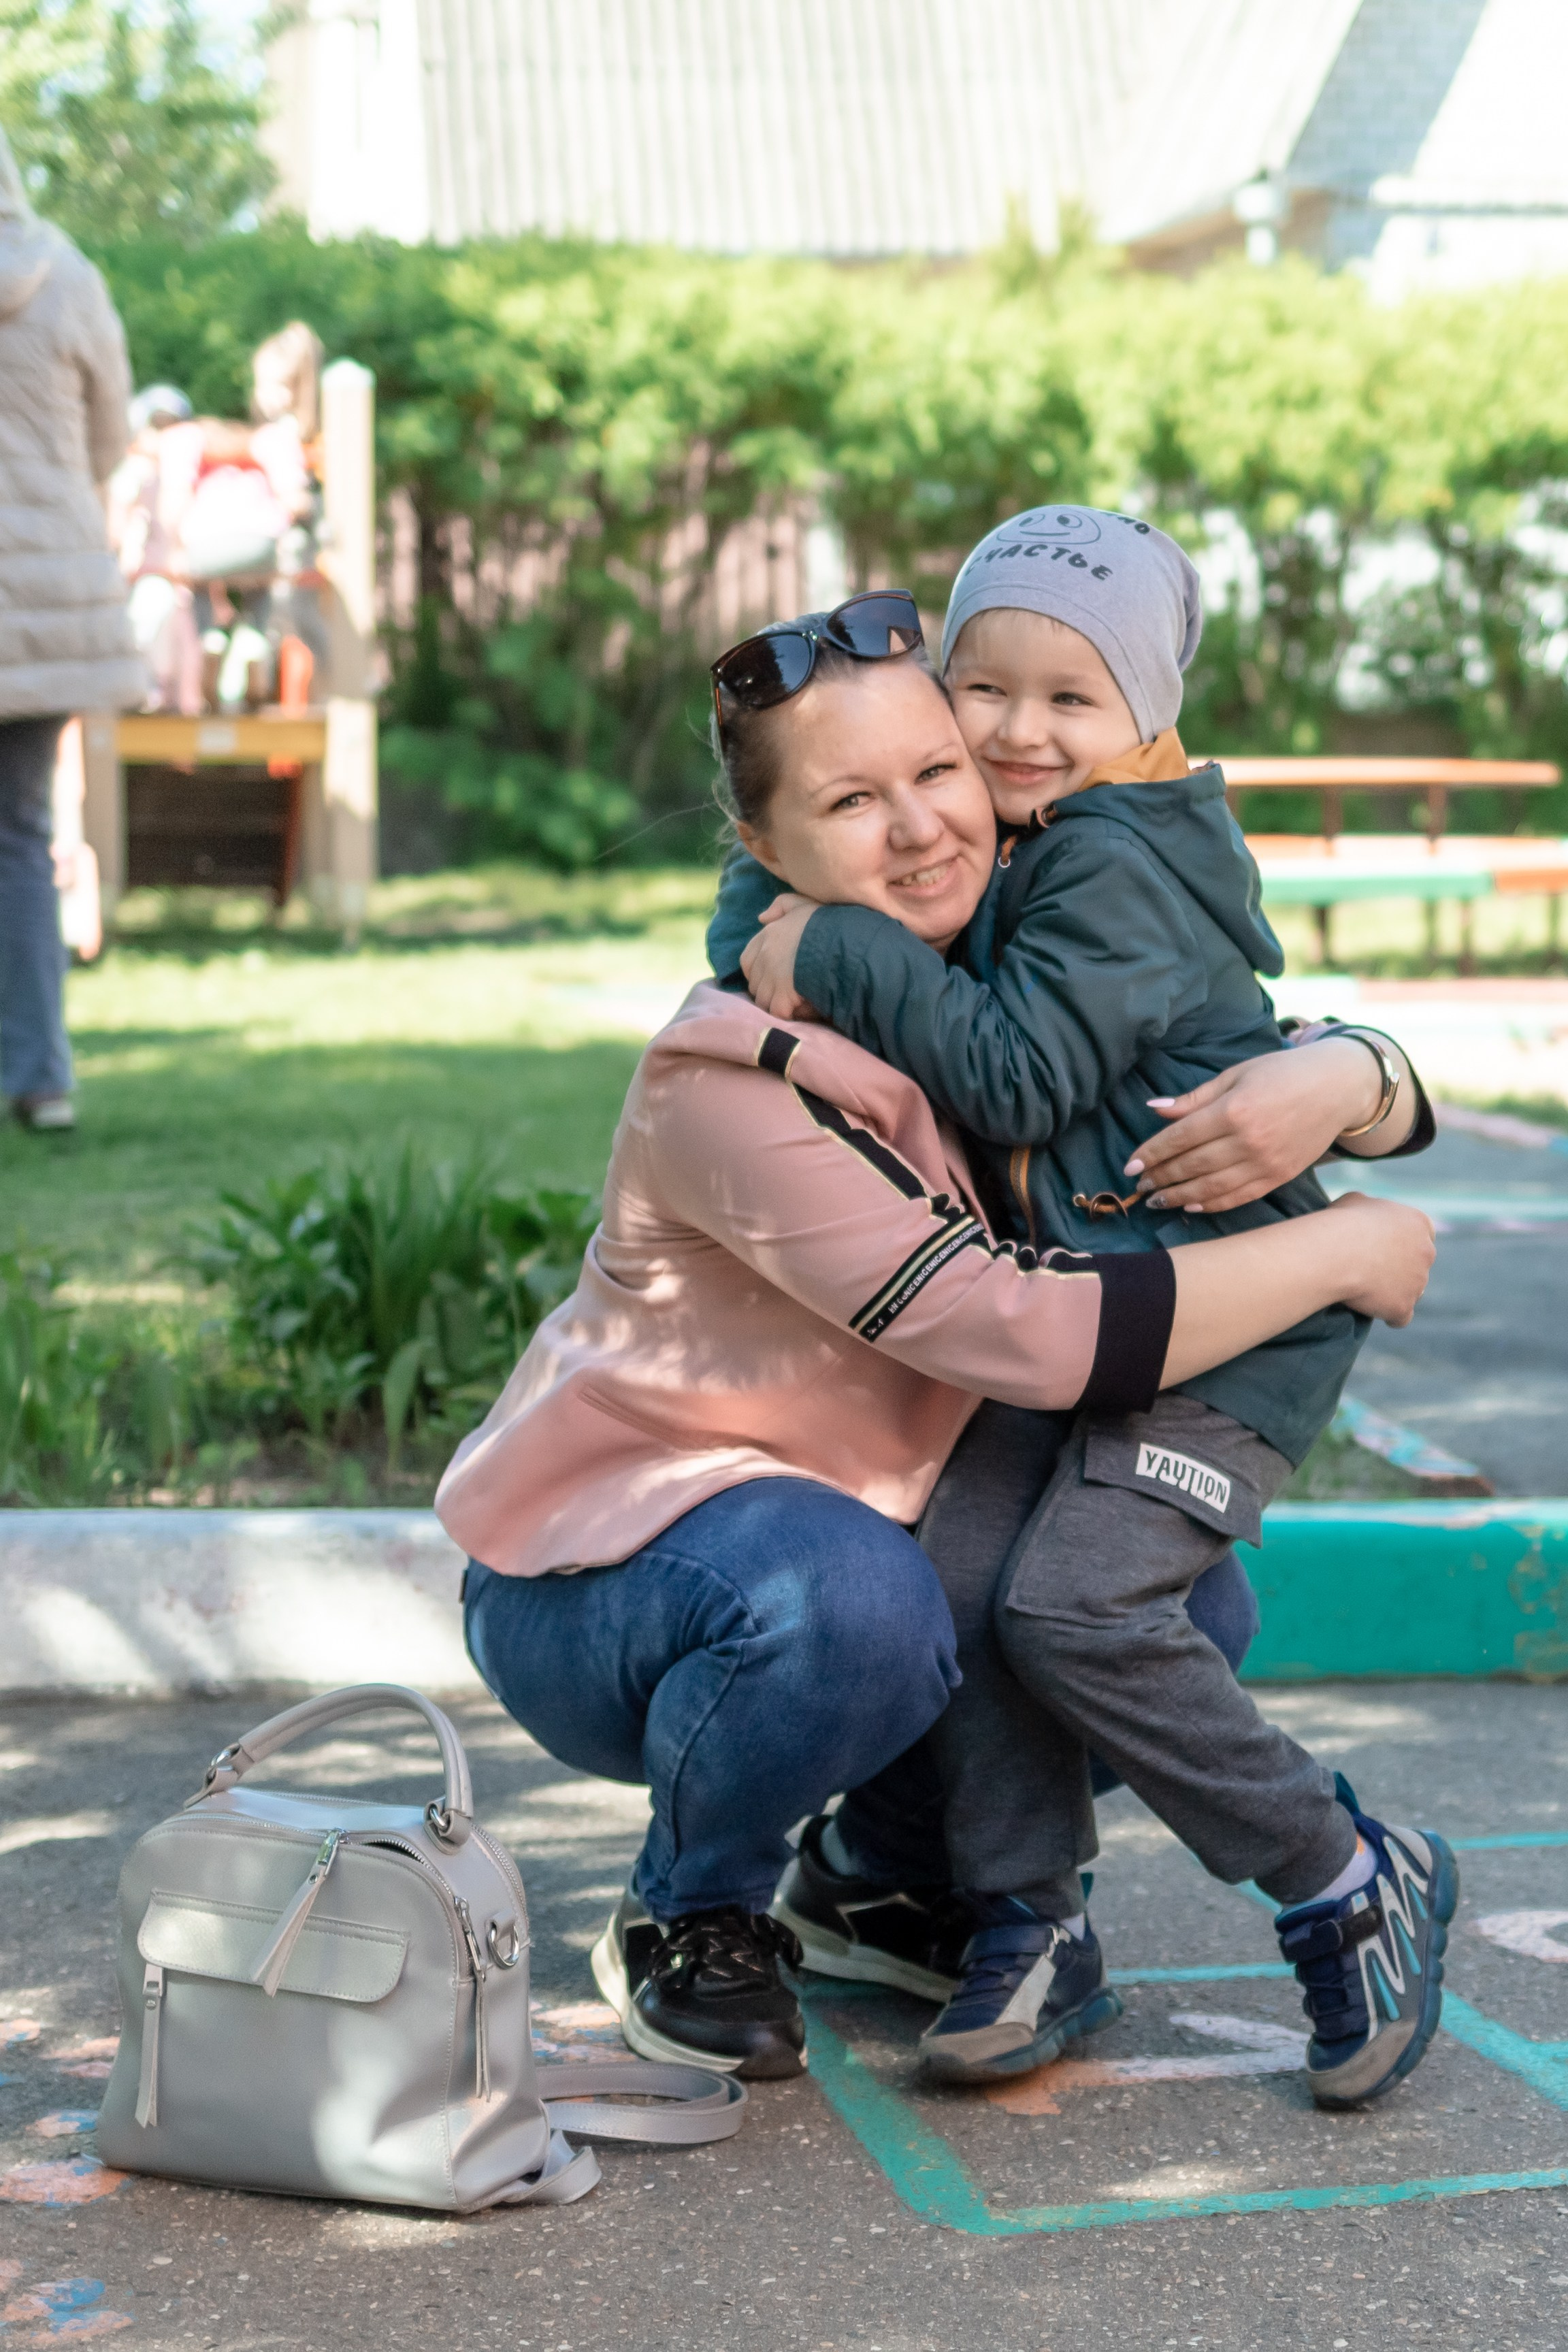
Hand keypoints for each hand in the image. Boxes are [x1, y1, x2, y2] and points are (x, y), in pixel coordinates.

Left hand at [740, 893, 821, 1019]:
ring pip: (764, 1000)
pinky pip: (777, 1011)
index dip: (756, 971)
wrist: (840, 943)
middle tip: (783, 993)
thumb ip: (781, 905)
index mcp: (767, 935)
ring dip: (776, 1004)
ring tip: (791, 1005)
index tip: (768, 977)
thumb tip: (761, 918)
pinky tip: (798, 1011)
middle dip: (766, 990)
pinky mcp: (783, 995)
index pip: (747, 960)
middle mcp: (765, 956)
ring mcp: (772, 977)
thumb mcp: (802, 903)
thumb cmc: (825, 923)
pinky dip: (786, 1014)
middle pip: (755, 983)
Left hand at [1125, 1038, 1407, 1213]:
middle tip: (1138, 1186)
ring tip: (1156, 1201)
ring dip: (1179, 1196)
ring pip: (1212, 1187)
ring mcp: (1265, 1162)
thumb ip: (1194, 1098)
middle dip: (1160, 1178)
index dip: (1152, 1154)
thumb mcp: (1236, 1074)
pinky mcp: (1280, 1176)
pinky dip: (1212, 1204)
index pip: (1181, 1138)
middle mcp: (1248, 1141)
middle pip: (1192, 1166)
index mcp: (1234, 1110)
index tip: (1129, 1166)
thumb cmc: (1282, 1073)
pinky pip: (1239, 1197)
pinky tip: (1191, 1206)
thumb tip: (1154, 1109)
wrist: (1337, 1087)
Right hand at [1321, 1193, 1434, 1325]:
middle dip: (1402, 1268)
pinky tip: (1376, 1311)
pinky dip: (1391, 1315)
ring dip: (1396, 1292)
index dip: (1404, 1242)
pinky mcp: (1404, 1306)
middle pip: (1419, 1264)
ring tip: (1368, 1291)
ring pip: (1413, 1291)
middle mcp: (1426, 1252)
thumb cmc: (1342, 1223)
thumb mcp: (1355, 1201)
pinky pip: (1402, 1317)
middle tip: (1373, 1269)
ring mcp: (1418, 1282)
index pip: (1423, 1234)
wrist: (1336, 1253)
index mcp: (1418, 1223)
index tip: (1386, 1247)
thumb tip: (1363, 1212)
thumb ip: (1369, 1208)